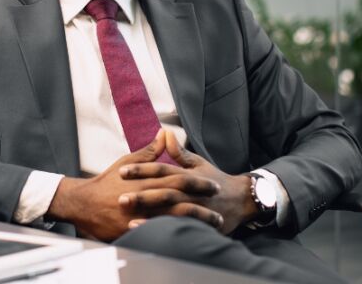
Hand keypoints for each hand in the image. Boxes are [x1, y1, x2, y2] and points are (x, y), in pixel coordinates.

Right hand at [45, 130, 222, 240]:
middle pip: (182, 199)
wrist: (84, 203)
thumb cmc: (107, 180)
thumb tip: (165, 132)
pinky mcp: (136, 229)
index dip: (199, 182)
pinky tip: (192, 236)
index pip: (179, 178)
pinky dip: (178, 234)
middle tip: (220, 207)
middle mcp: (147, 196)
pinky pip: (161, 233)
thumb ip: (150, 151)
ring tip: (214, 225)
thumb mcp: (128, 161)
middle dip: (203, 204)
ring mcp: (142, 215)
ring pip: (175, 218)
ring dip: (197, 221)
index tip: (214, 185)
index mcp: (148, 178)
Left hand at [119, 130, 258, 233]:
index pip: (161, 169)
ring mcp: (195, 207)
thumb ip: (179, 152)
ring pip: (170, 209)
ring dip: (149, 212)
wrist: (241, 200)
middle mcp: (190, 190)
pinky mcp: (198, 222)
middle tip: (120, 196)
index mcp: (188, 174)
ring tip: (127, 214)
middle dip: (141, 193)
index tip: (122, 171)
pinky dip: (159, 227)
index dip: (142, 169)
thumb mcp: (198, 163)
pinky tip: (142, 228)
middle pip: (163, 190)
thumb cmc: (215, 179)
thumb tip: (164, 132)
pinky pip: (177, 225)